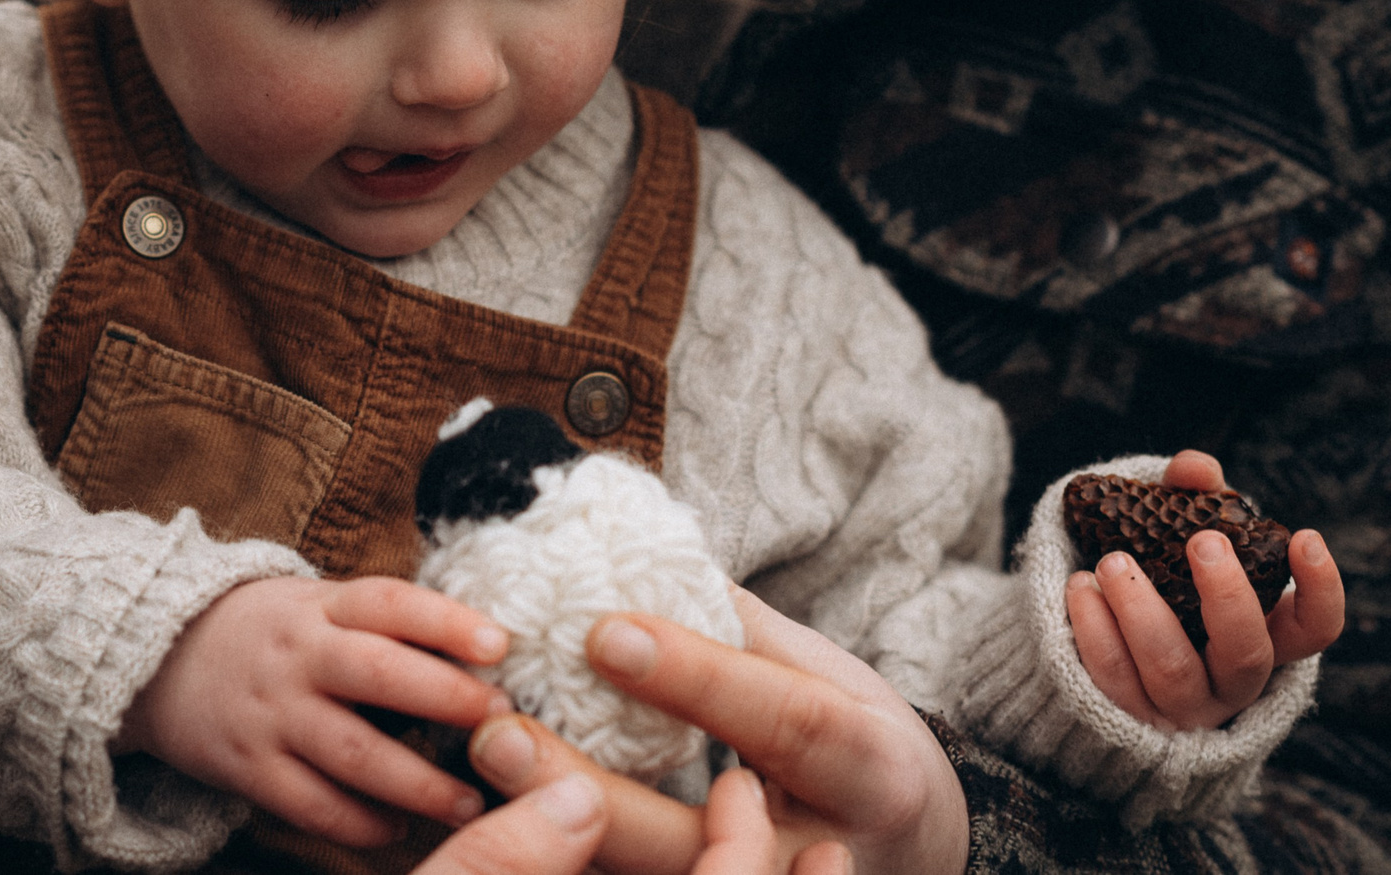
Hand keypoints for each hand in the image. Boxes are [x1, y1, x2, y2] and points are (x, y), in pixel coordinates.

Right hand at [116, 576, 511, 845]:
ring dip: (419, 783)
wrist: (157, 661)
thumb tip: (481, 654)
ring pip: (355, 752)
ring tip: (468, 804)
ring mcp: (272, 714)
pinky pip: (313, 804)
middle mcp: (299, 656)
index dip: (446, 620)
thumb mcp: (316, 605)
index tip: (500, 644)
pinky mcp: (250, 766)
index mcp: (320, 607)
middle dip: (446, 698)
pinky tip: (396, 830)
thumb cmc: (267, 633)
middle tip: (501, 722)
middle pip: (379, 673)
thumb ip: (383, 625)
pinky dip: (360, 823)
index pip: (389, 603)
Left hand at [464, 589, 959, 874]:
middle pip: (697, 841)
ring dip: (556, 836)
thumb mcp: (826, 673)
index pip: (784, 723)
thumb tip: (628, 548)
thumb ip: (735, 625)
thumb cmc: (855, 741)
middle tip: (496, 732)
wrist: (909, 849)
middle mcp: (819, 859)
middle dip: (588, 792)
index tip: (601, 630)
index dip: (696, 677)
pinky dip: (563, 858)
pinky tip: (499, 816)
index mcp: (872, 773)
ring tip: (481, 773)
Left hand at [1064, 449, 1345, 730]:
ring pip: (1172, 668)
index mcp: (1264, 635)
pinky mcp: (1130, 715)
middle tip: (1202, 541)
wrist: (1100, 639)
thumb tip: (1195, 469)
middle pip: (1247, 652)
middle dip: (1226, 595)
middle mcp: (1233, 679)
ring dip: (1141, 610)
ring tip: (1111, 562)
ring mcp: (1184, 704)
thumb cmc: (1161, 576)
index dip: (1321, 589)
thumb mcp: (1180, 534)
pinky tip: (1079, 588)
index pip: (1316, 627)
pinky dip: (1094, 629)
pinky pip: (1114, 678)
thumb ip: (1193, 495)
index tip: (1304, 535)